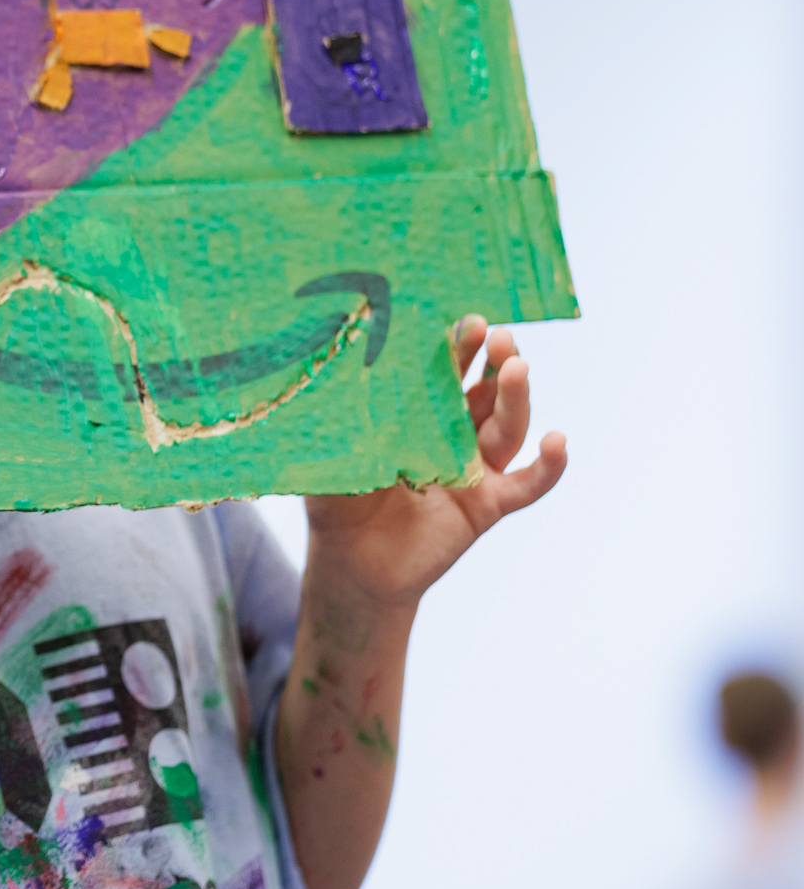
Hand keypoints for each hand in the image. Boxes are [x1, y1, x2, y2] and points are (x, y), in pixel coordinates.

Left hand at [302, 316, 565, 611]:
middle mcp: (454, 436)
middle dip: (493, 361)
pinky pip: (528, 485)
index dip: (457, 348)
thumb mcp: (334, 456)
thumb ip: (339, 421)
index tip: (465, 320)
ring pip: (508, 427)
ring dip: (517, 397)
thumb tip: (331, 371)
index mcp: (418, 417)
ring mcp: (476, 469)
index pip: (444, 374)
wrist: (351, 568)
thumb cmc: (337, 506)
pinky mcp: (488, 505)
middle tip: (498, 335)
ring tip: (517, 368)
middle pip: (484, 393)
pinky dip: (549, 466)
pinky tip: (558, 441)